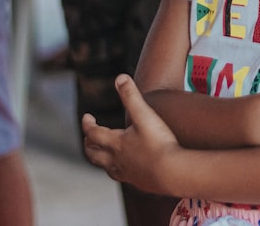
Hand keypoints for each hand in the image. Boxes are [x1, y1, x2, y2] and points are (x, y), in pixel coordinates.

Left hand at [83, 75, 181, 193]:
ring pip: (106, 167)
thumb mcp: (145, 115)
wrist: (173, 173)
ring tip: (105, 152)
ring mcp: (126, 173)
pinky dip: (117, 169)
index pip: (93, 133)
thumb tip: (120, 77)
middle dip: (89, 143)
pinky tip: (126, 167)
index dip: (87, 124)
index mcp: (115, 143)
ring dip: (101, 158)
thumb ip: (132, 96)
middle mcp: (116, 160)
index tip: (87, 116)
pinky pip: (121, 176)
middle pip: (93, 154)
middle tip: (90, 136)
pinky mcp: (137, 182)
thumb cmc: (159, 143)